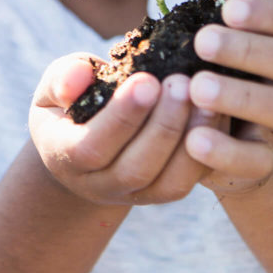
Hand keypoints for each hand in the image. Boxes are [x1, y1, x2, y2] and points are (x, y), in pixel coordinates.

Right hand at [29, 53, 222, 204]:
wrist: (84, 141)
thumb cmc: (72, 101)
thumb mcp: (56, 85)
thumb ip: (63, 78)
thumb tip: (79, 77)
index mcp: (63, 156)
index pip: (91, 147)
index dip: (122, 117)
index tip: (147, 80)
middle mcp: (98, 185)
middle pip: (135, 169)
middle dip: (163, 126)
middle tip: (182, 83)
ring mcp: (134, 195)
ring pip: (169, 183)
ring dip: (191, 140)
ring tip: (206, 98)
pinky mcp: (163, 193)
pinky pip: (189, 180)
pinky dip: (208, 149)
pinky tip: (216, 112)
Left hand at [185, 0, 272, 195]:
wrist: (220, 135)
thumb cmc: (219, 66)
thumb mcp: (221, 33)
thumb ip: (228, 6)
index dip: (271, 12)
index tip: (228, 10)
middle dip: (250, 50)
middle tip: (202, 43)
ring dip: (239, 96)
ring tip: (196, 88)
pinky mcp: (264, 162)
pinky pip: (256, 160)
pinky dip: (225, 151)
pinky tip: (193, 138)